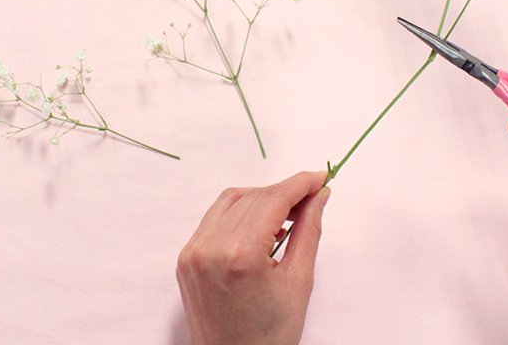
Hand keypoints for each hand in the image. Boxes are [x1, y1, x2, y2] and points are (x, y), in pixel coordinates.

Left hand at [176, 171, 330, 344]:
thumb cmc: (269, 336)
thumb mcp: (299, 282)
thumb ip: (309, 231)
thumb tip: (319, 196)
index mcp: (241, 255)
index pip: (274, 200)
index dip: (300, 184)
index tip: (321, 178)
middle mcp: (210, 248)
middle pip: (254, 197)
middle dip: (285, 192)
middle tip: (312, 198)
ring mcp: (193, 253)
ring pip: (231, 201)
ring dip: (261, 199)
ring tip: (288, 213)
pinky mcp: (186, 259)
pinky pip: (214, 218)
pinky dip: (239, 213)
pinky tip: (261, 226)